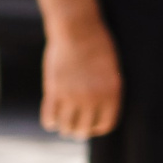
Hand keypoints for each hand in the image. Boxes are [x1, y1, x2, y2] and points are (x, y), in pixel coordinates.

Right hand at [40, 22, 121, 139]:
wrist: (78, 31)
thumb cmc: (98, 47)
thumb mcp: (111, 71)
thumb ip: (106, 92)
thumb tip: (98, 112)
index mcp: (112, 93)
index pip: (106, 124)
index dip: (98, 129)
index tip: (92, 127)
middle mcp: (93, 98)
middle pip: (84, 129)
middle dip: (80, 131)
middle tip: (75, 130)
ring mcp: (72, 95)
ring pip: (66, 126)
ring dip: (65, 128)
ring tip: (64, 127)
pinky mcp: (54, 90)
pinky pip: (50, 117)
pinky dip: (50, 122)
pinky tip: (51, 121)